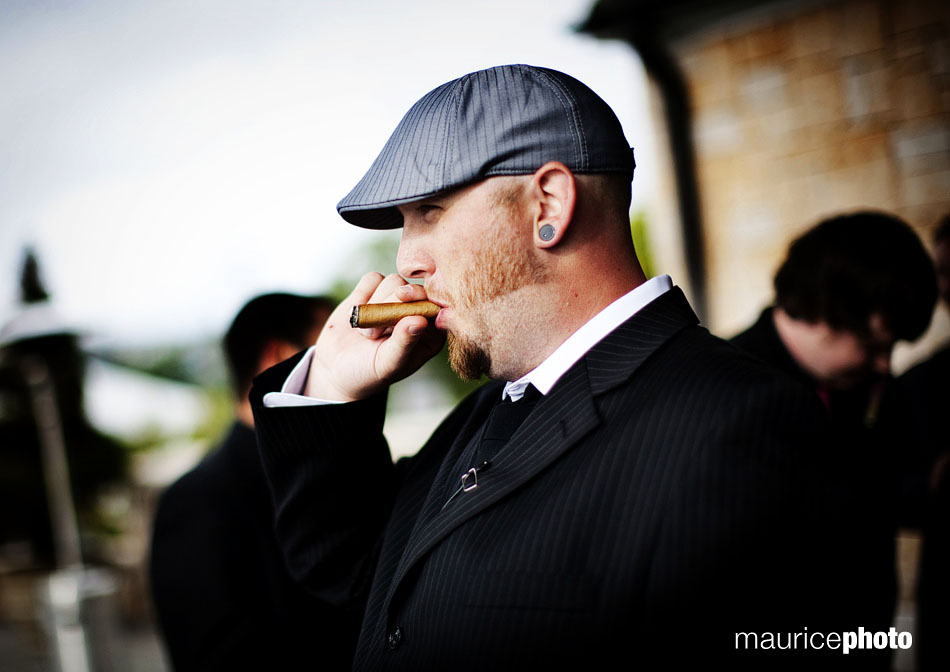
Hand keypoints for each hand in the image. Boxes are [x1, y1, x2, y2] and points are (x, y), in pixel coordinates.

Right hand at [304, 272, 445, 400]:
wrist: (336, 369)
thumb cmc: (368, 373)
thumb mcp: (388, 364)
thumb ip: (404, 343)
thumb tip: (420, 320)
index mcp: (431, 334)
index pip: (436, 306)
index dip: (420, 302)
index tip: (401, 305)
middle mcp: (417, 312)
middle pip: (414, 289)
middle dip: (392, 307)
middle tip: (375, 334)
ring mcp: (395, 299)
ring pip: (394, 281)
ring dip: (375, 304)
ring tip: (365, 332)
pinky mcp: (374, 290)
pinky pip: (373, 278)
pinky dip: (362, 294)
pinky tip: (357, 314)